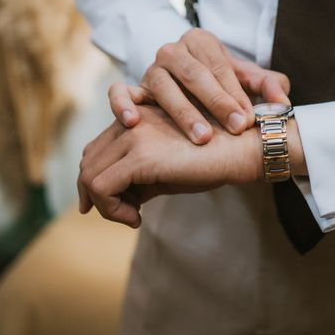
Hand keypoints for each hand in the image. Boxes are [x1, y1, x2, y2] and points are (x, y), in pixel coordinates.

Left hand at [77, 105, 306, 227]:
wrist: (245, 148)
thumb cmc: (215, 158)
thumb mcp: (171, 164)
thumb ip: (143, 175)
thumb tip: (123, 201)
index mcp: (139, 115)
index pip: (99, 147)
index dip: (95, 178)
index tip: (107, 204)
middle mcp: (132, 119)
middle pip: (90, 159)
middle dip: (95, 194)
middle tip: (122, 214)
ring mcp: (134, 135)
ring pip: (91, 174)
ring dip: (104, 204)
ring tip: (132, 216)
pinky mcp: (141, 156)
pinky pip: (103, 187)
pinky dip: (111, 210)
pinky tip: (137, 218)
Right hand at [108, 28, 289, 143]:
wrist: (192, 88)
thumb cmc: (222, 85)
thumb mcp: (246, 81)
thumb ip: (267, 85)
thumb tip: (281, 99)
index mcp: (200, 41)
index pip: (218, 65)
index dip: (235, 92)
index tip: (249, 118)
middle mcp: (172, 51)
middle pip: (193, 74)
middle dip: (217, 103)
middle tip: (236, 127)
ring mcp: (150, 69)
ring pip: (162, 86)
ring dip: (182, 112)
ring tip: (202, 137)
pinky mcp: (133, 87)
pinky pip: (120, 91)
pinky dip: (123, 104)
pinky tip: (133, 122)